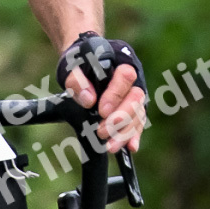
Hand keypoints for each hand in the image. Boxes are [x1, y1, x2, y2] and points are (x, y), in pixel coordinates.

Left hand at [57, 32, 146, 154]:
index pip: (125, 77)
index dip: (115, 95)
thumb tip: (89, 101)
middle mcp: (133, 78)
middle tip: (102, 131)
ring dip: (125, 131)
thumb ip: (77, 81)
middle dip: (121, 117)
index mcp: (121, 61)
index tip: (101, 111)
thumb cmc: (78, 63)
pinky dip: (134, 135)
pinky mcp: (133, 110)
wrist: (81, 65)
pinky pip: (138, 122)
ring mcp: (134, 95)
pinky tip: (130, 147)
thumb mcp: (71, 67)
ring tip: (110, 145)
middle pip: (136, 98)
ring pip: (138, 113)